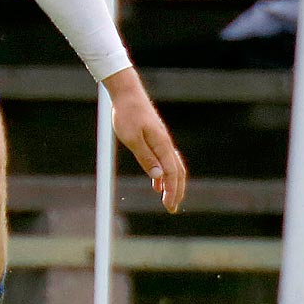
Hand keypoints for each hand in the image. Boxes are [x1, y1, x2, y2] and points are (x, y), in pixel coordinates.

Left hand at [103, 68, 187, 212]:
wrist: (127, 94)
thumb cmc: (126, 115)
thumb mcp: (131, 138)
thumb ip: (145, 157)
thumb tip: (159, 176)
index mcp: (162, 145)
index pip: (172, 173)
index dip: (172, 191)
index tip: (169, 207)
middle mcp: (165, 144)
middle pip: (177, 172)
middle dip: (176, 191)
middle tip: (172, 208)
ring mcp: (162, 141)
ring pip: (173, 167)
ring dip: (172, 184)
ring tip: (168, 199)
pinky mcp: (155, 138)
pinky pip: (164, 160)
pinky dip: (164, 173)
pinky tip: (156, 183)